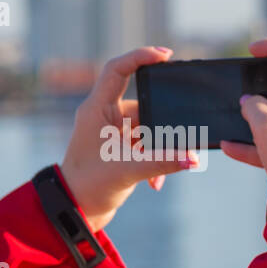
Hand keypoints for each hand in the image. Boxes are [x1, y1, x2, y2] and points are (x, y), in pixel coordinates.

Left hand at [59, 46, 198, 231]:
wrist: (74, 212)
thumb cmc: (88, 187)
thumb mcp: (128, 171)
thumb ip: (162, 162)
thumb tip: (193, 158)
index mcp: (96, 109)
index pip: (118, 70)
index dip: (141, 56)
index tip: (166, 55)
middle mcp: (103, 115)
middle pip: (143, 104)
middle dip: (161, 124)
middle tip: (180, 135)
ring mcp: (111, 132)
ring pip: (147, 128)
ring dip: (158, 149)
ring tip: (162, 171)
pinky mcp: (119, 148)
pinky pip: (145, 145)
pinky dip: (153, 160)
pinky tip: (155, 183)